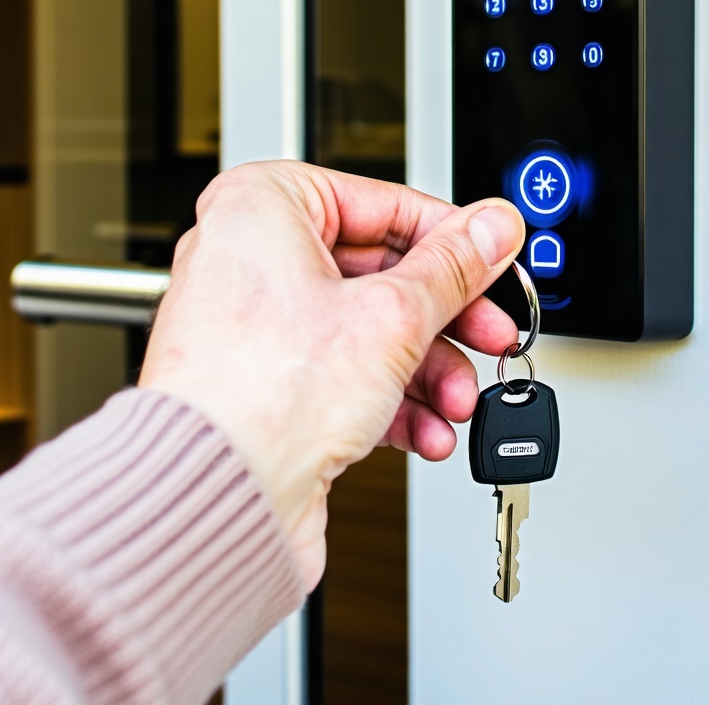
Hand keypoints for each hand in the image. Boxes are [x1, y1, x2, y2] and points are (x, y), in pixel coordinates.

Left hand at [138, 161, 524, 586]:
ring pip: (369, 328)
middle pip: (382, 272)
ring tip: (458, 398)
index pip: (386, 204)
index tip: (495, 260)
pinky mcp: (267, 381)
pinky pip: (345, 372)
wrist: (213, 503)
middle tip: (490, 333)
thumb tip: (493, 227)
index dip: (454, 239)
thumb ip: (454, 266)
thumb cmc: (258, 400)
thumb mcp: (391, 316)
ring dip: (427, 369)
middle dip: (445, 319)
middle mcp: (251, 257)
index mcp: (262, 207)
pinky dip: (392, 399)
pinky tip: (428, 427)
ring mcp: (257, 323)